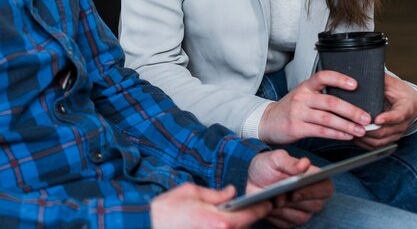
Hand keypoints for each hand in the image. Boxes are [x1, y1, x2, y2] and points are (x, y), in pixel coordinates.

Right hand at [150, 183, 270, 228]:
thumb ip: (215, 194)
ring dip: (235, 224)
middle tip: (250, 206)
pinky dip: (224, 228)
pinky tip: (217, 221)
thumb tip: (231, 192)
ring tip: (229, 213)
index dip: (261, 208)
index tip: (267, 203)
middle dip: (246, 217)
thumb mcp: (192, 192)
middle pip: (243, 227)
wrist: (149, 225)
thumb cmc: (167, 210)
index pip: (249, 215)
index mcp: (220, 221)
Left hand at [247, 150, 333, 227]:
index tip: (296, 190)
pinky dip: (277, 216)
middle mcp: (311, 195)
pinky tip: (268, 208)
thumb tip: (305, 163)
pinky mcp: (290, 220)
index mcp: (312, 177)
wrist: (253, 179)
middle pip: (316, 205)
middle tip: (280, 196)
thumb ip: (289, 161)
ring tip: (273, 200)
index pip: (326, 187)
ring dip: (285, 210)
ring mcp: (302, 209)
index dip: (315, 191)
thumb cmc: (267, 166)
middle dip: (297, 202)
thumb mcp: (274, 159)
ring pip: (302, 217)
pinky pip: (287, 224)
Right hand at [258, 71, 371, 143]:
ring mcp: (298, 113)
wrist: (267, 121)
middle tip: (367, 117)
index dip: (339, 79)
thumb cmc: (290, 109)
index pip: (323, 76)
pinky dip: (337, 134)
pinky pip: (321, 131)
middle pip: (330, 101)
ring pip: (328, 118)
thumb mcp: (302, 96)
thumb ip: (321, 96)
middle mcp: (302, 97)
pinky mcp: (297, 128)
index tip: (355, 84)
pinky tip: (347, 136)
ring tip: (361, 130)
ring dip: (347, 125)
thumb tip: (350, 101)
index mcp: (305, 87)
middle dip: (352, 110)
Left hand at [354, 73, 416, 149]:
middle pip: (386, 132)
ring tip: (350, 131)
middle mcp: (403, 124)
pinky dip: (366, 144)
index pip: (398, 116)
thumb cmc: (400, 92)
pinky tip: (354, 138)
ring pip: (381, 141)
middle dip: (369, 130)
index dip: (387, 118)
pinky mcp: (391, 138)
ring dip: (365, 138)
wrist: (412, 103)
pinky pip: (378, 145)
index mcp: (406, 108)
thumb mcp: (393, 83)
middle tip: (354, 125)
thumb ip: (381, 79)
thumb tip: (365, 71)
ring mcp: (397, 133)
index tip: (376, 119)